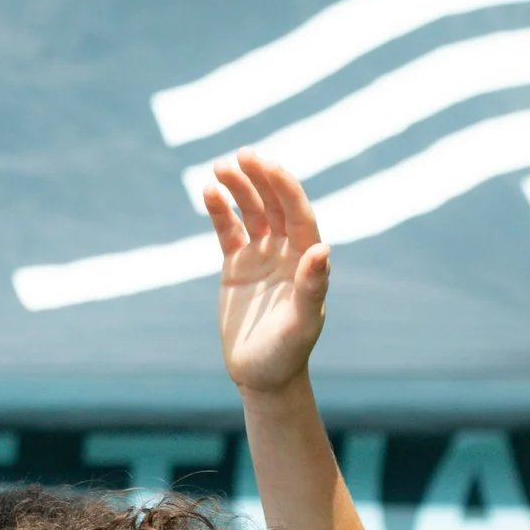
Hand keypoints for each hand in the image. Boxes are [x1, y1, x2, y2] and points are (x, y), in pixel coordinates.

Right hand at [209, 150, 328, 397]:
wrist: (262, 374)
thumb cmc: (288, 352)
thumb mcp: (302, 322)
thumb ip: (312, 286)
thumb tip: (321, 250)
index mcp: (308, 259)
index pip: (298, 213)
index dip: (285, 187)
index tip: (268, 166)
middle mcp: (287, 250)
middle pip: (274, 204)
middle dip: (259, 178)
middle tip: (241, 155)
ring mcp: (261, 254)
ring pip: (250, 211)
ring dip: (237, 187)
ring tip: (219, 168)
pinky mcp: (237, 264)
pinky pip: (228, 230)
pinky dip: (219, 211)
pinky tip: (208, 191)